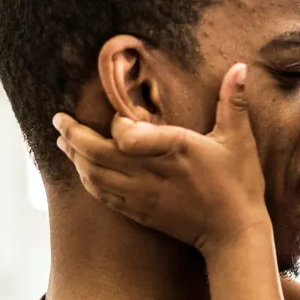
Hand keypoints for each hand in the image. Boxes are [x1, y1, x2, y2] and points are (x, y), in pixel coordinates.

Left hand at [54, 63, 270, 253]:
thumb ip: (233, 101)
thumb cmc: (239, 184)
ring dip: (75, 158)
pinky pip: (103, 197)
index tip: (117, 116)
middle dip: (74, 136)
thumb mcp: (239, 139)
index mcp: (174, 149)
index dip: (116, 124)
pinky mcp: (140, 213)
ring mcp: (143, 196)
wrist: (234, 233)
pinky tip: (82, 170)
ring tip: (63, 141)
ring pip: (95, 176)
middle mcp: (152, 173)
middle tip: (59, 119)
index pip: (126, 135)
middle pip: (99, 154)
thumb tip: (240, 67)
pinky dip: (88, 181)